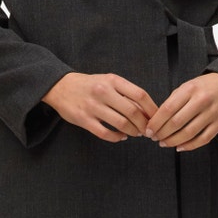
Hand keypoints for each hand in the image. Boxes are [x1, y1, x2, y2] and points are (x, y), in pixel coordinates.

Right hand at [43, 72, 158, 141]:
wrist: (61, 87)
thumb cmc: (90, 85)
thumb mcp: (108, 81)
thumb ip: (125, 93)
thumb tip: (146, 110)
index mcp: (112, 80)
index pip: (140, 95)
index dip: (152, 109)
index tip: (157, 118)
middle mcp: (103, 92)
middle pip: (132, 112)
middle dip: (144, 125)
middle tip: (148, 131)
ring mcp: (93, 106)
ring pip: (121, 124)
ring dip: (133, 132)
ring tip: (136, 133)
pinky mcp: (83, 119)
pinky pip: (105, 133)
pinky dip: (117, 137)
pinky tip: (121, 136)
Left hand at [145, 72, 217, 151]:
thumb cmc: (203, 87)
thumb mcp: (186, 87)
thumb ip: (172, 101)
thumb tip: (155, 121)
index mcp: (190, 89)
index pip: (168, 109)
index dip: (156, 122)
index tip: (148, 130)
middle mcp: (202, 100)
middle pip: (177, 122)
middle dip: (162, 133)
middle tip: (154, 138)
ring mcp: (212, 113)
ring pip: (189, 133)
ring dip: (173, 141)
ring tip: (164, 143)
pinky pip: (203, 139)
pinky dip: (189, 146)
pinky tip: (179, 147)